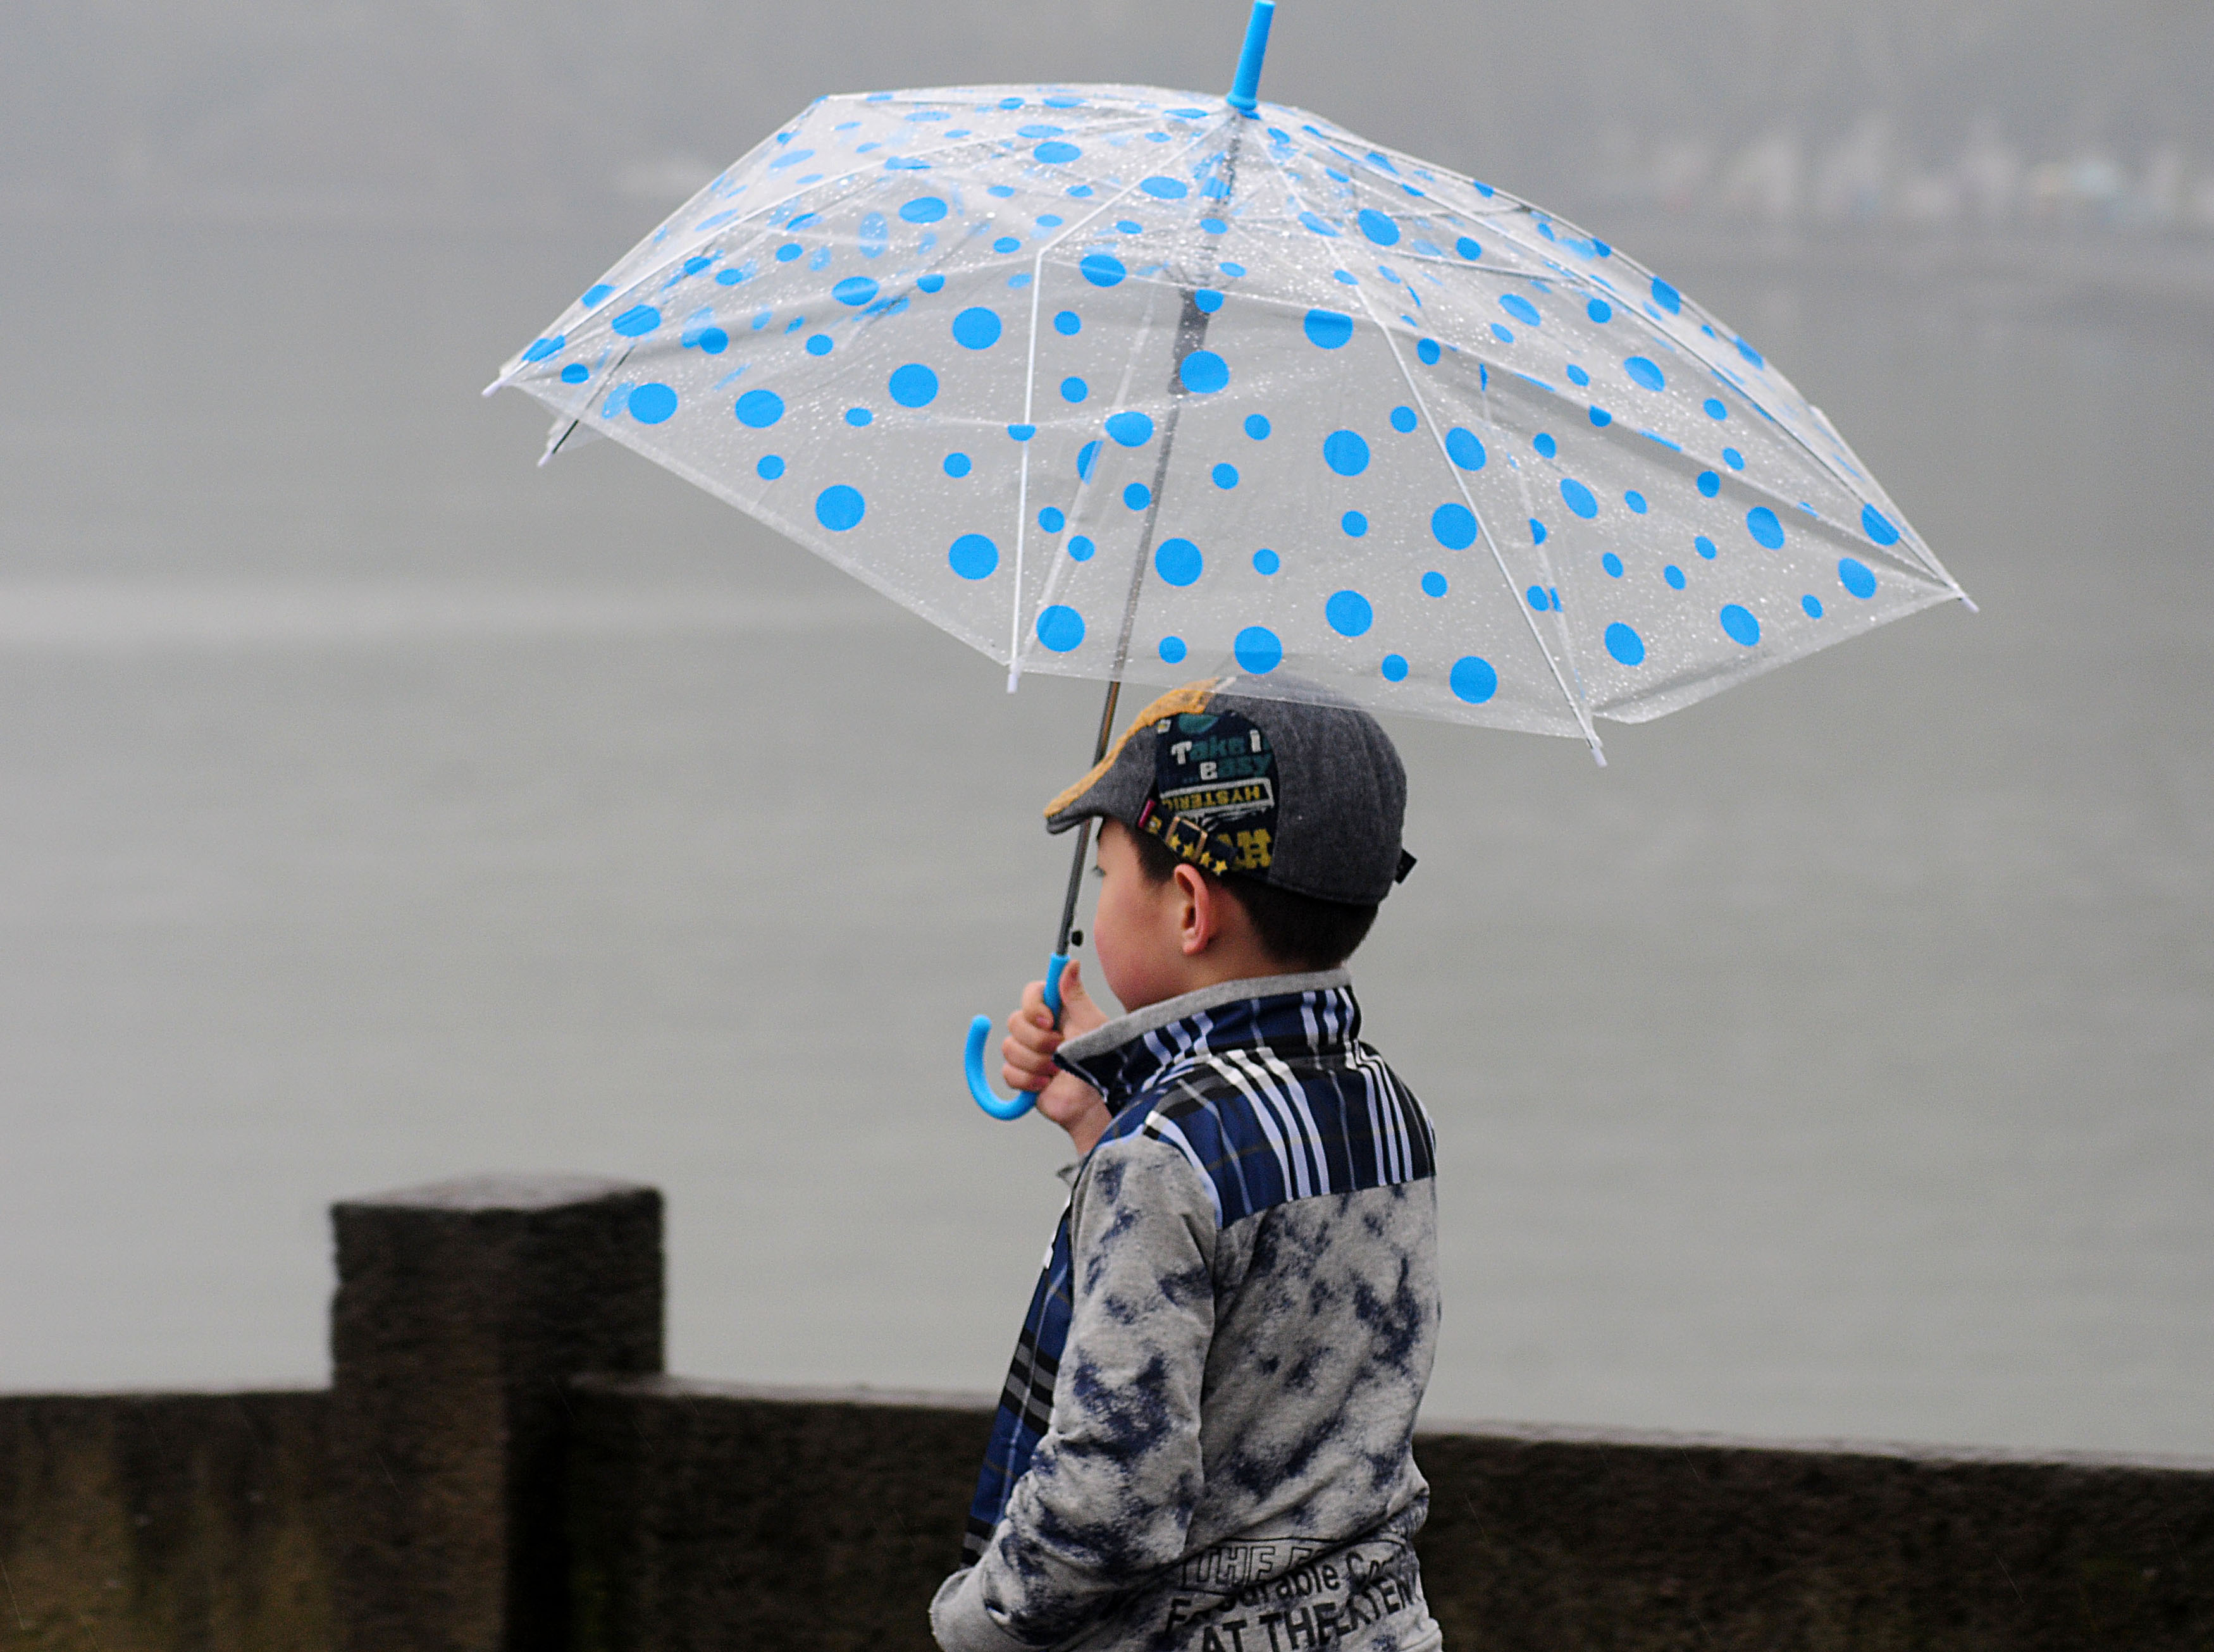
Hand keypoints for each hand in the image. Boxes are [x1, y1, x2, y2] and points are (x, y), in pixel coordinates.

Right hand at [1003, 961, 1111, 1153]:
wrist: (1099, 1103)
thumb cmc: (1105, 1063)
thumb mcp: (1092, 1024)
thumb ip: (1076, 995)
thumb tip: (1070, 962)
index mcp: (1058, 1012)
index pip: (1031, 994)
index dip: (1034, 1006)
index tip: (1049, 1020)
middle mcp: (1041, 1030)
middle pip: (1014, 1021)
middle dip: (1038, 1041)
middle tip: (1061, 1051)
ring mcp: (1030, 1054)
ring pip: (1009, 1048)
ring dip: (1036, 1063)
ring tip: (1058, 1071)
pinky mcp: (1023, 1077)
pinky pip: (1007, 1073)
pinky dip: (1027, 1080)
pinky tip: (1046, 1084)